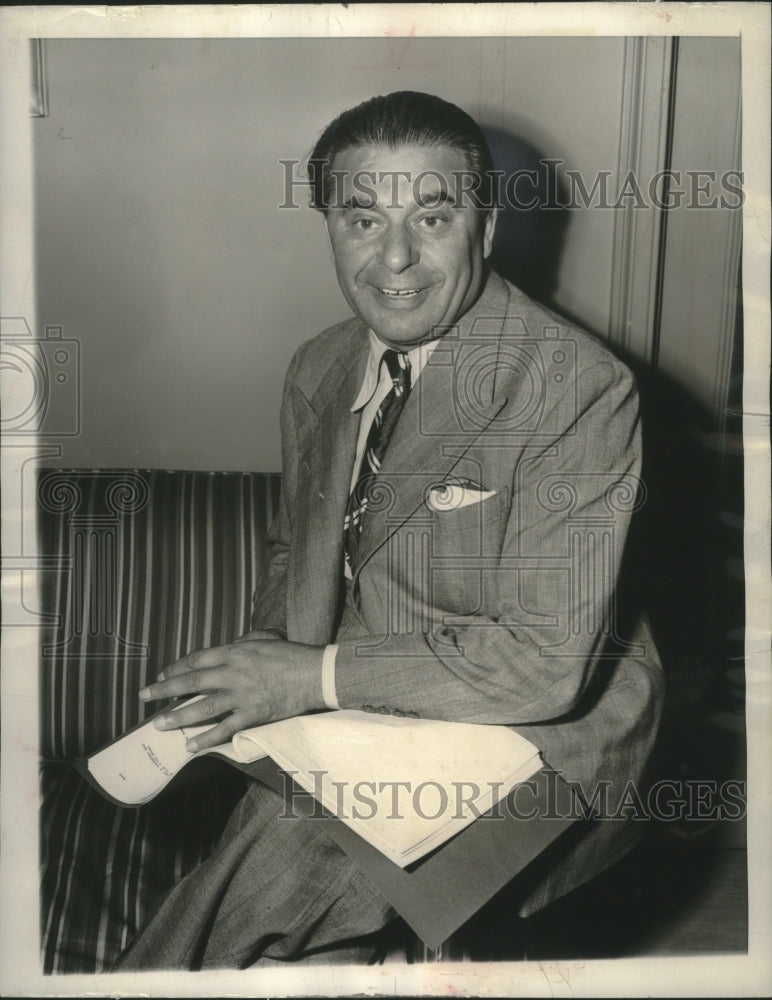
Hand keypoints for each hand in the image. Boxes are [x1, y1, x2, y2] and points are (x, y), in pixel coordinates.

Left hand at [138, 631, 325, 752]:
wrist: (314, 674)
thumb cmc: (290, 654)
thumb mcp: (263, 639)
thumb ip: (241, 643)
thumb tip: (226, 649)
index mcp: (234, 652)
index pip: (197, 660)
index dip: (176, 668)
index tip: (162, 675)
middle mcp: (233, 673)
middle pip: (191, 682)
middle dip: (164, 689)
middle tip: (144, 696)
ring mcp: (242, 696)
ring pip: (202, 708)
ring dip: (177, 717)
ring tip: (158, 724)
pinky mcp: (252, 715)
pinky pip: (225, 729)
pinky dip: (207, 738)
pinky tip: (191, 746)